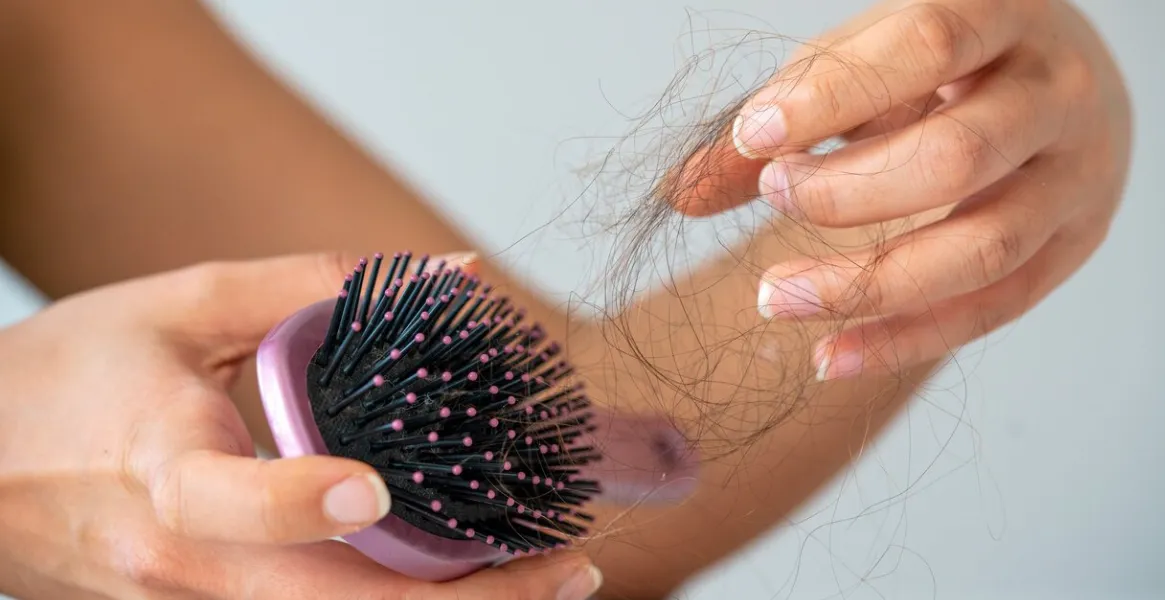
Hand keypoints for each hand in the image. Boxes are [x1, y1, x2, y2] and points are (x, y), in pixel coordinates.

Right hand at [0, 253, 601, 599]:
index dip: (301, 502)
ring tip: (549, 581)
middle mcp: (185, 568)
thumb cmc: (64, 382)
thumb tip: (445, 274)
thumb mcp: (174, 306)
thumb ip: (308, 285)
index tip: (376, 485)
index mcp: (162, 476)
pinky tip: (466, 584)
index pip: (233, 506)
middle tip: (571, 566)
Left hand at [687, 0, 1130, 378]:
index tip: (751, 138)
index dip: (831, 98)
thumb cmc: (942, 63)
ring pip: (983, 249)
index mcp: (1003, 12)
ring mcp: (1079, 176)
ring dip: (867, 286)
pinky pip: (992, 311)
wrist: (1062, 79)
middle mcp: (1056, 93)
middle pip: (959, 157)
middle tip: (775, 195)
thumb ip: (784, 112)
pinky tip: (828, 356)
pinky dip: (903, 341)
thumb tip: (683, 192)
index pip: (925, 47)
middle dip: (847, 193)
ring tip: (776, 296)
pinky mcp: (1075, 246)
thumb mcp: (866, 59)